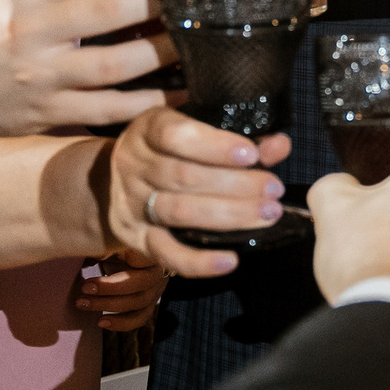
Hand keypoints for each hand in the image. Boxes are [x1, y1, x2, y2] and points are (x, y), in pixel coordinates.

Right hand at [0, 0, 176, 140]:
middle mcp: (31, 31)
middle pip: (109, 11)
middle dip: (160, 0)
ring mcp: (42, 77)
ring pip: (117, 64)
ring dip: (165, 51)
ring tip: (199, 38)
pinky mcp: (52, 112)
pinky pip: (113, 108)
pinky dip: (153, 99)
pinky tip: (184, 88)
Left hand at [76, 253, 167, 330]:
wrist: (133, 257)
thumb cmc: (118, 246)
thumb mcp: (112, 241)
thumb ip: (105, 245)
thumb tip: (95, 254)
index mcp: (149, 249)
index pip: (144, 252)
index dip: (122, 256)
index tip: (96, 258)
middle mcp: (157, 270)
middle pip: (142, 282)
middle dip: (110, 288)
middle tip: (84, 287)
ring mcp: (156, 289)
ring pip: (139, 302)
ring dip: (109, 305)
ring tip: (83, 303)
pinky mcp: (150, 304)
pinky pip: (140, 317)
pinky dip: (121, 323)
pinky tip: (101, 322)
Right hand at [108, 105, 294, 277]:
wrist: (110, 181)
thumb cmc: (169, 150)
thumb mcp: (194, 131)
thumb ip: (237, 139)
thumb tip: (279, 146)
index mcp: (148, 129)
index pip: (175, 135)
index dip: (215, 146)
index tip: (251, 154)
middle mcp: (133, 165)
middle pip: (184, 176)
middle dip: (236, 185)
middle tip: (274, 191)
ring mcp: (132, 203)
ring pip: (179, 212)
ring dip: (229, 216)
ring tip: (266, 214)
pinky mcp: (135, 238)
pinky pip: (166, 253)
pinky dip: (198, 261)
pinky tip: (230, 260)